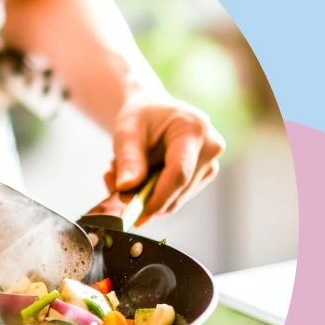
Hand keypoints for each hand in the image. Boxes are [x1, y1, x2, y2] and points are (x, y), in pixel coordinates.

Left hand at [101, 93, 225, 225]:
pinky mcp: (203, 177)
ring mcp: (210, 164)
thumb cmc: (140, 117)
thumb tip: (126, 188)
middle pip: (179, 189)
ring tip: (125, 173)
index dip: (158, 197)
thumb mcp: (127, 132)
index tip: (138, 213)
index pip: (179, 173)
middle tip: (113, 182)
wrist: (152, 111)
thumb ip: (128, 160)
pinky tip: (139, 177)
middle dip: (146, 196)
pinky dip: (153, 195)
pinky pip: (176, 198)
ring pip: (177, 199)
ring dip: (147, 196)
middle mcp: (210, 147)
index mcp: (193, 129)